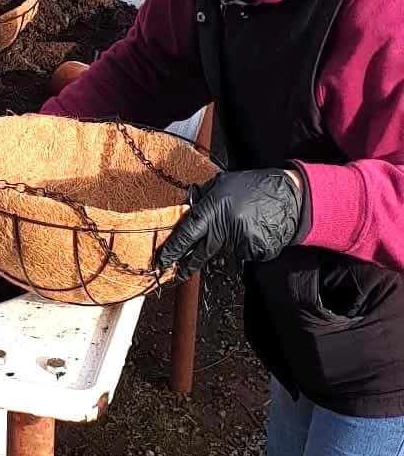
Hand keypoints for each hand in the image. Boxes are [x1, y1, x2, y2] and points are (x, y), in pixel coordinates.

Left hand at [156, 168, 302, 279]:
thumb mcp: (223, 182)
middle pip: (202, 250)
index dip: (174, 248)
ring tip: (245, 223)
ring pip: (226, 249)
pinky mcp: (256, 249)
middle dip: (189, 263)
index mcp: (214, 206)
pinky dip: (248, 242)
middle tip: (178, 273)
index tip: (163, 260)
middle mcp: (225, 225)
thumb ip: (204, 198)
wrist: (292, 195)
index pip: (188, 232)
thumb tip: (188, 208)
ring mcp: (241, 239)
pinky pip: (244, 251)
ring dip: (230, 240)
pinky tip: (257, 228)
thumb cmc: (255, 185)